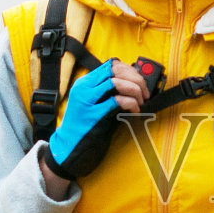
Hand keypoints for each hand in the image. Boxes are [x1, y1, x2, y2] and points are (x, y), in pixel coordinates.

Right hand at [40, 59, 150, 182]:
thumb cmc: (85, 127)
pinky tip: (135, 111)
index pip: (111, 65)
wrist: (68, 147)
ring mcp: (87, 101)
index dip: (130, 71)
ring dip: (135, 91)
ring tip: (140, 102)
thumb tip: (133, 84)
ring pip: (116, 83)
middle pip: (115, 71)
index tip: (140, 82)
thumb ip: (108, 92)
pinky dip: (131, 104)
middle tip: (145, 93)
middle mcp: (84, 88)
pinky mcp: (93, 115)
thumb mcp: (94, 103)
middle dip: (136, 80)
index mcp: (84, 83)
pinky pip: (116, 101)